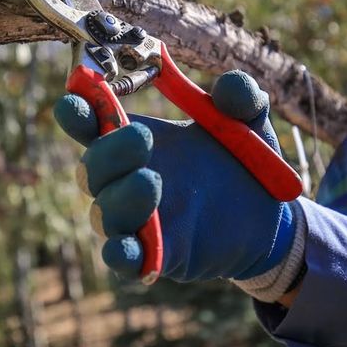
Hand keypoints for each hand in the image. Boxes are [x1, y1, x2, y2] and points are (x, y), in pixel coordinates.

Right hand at [54, 70, 295, 281]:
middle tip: (143, 137)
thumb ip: (242, 98)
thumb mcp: (250, 122)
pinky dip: (120, 253)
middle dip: (109, 152)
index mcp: (135, 138)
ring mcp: (136, 220)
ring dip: (120, 198)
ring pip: (104, 214)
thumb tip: (230, 86)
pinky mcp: (153, 257)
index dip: (77, 111)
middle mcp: (126, 178)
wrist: (269, 215)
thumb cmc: (243, 161)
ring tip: (151, 181)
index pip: (91, 123)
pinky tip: (130, 247)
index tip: (77, 98)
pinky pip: (122, 259)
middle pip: (92, 168)